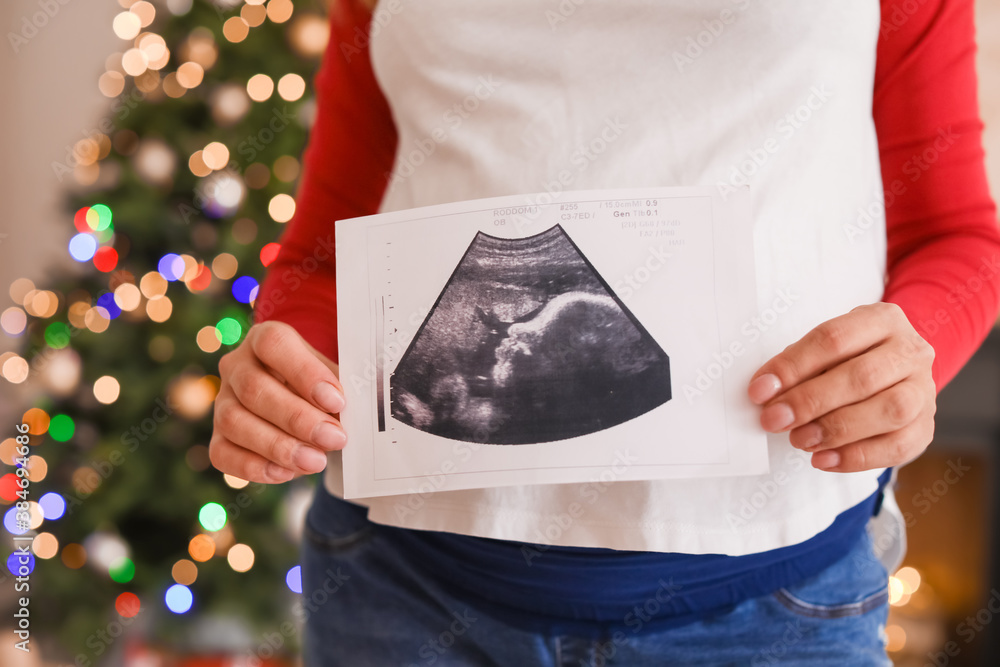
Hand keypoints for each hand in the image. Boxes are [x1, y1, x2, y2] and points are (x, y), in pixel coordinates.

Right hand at [210, 321, 346, 482]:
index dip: (305, 373)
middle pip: (254, 389)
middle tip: (334, 438)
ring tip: (315, 461)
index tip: (337, 400)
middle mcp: (237, 366)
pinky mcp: (217, 436)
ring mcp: (223, 401)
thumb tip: (356, 411)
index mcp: (266, 339)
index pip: (274, 345)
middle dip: (297, 419)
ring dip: (278, 446)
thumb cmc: (323, 385)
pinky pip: (222, 454)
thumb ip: (341, 388)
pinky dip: (254, 467)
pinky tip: (286, 472)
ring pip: (234, 422)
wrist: (305, 401)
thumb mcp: (335, 376)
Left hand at [747, 302, 935, 472]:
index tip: (759, 390)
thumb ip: (800, 365)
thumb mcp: (827, 348)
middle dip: (811, 401)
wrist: (895, 371)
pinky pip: (897, 447)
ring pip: (889, 411)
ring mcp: (924, 390)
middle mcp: (911, 351)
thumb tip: (766, 392)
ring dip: (836, 430)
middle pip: (862, 376)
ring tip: (799, 439)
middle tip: (774, 419)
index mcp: (883, 319)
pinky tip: (823, 459)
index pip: (834, 338)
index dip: (793, 366)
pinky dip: (856, 457)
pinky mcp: (926, 427)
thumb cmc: (849, 357)